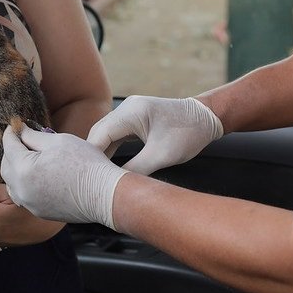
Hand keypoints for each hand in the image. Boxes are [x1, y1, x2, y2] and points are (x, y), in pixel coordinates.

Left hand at [1, 125, 128, 229]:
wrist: (106, 195)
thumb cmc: (86, 165)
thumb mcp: (58, 141)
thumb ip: (33, 136)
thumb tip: (21, 132)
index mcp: (24, 170)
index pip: (9, 147)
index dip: (10, 133)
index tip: (13, 126)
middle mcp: (22, 190)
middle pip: (6, 167)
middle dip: (11, 152)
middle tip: (22, 140)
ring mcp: (30, 204)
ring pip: (12, 184)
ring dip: (16, 169)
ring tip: (29, 157)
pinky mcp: (40, 212)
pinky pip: (24, 196)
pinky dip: (25, 184)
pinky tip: (36, 175)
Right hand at [87, 96, 222, 174]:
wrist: (207, 118)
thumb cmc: (188, 134)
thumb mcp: (162, 156)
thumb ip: (137, 169)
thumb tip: (117, 185)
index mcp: (132, 112)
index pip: (100, 134)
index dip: (90, 156)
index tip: (85, 176)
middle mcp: (127, 108)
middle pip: (99, 132)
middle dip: (91, 154)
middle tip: (86, 178)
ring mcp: (130, 111)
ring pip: (106, 132)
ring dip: (100, 151)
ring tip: (94, 173)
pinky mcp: (135, 117)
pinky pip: (116, 133)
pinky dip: (110, 147)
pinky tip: (107, 164)